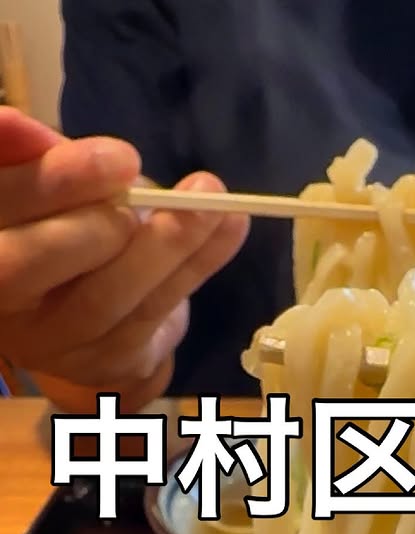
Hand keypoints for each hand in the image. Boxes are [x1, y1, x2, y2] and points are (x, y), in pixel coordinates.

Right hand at [0, 109, 248, 408]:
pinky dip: (197, 266)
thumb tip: (17, 125)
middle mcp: (2, 303)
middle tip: (142, 182)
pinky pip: (152, 316)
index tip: (119, 158)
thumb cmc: (53, 223)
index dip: (53, 183)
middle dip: (99, 223)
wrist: (83, 308)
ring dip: (168, 247)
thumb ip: (29, 157)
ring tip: (215, 201)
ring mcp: (50, 344)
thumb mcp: (38, 180)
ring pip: (104, 298)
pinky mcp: (103, 364)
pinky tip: (228, 229)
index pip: (1, 210)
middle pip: (33, 265)